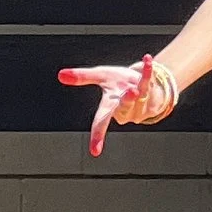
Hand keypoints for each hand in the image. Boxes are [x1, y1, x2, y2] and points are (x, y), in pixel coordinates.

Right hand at [58, 55, 176, 155]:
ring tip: (135, 87)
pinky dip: (147, 70)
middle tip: (129, 95)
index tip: (95, 151)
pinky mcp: (151, 92)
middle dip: (126, 103)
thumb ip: (82, 77)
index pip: (100, 122)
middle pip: (124, 109)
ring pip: (140, 97)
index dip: (97, 136)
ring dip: (139, 89)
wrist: (139, 78)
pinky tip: (147, 59)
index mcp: (110, 107)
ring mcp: (140, 102)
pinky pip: (148, 80)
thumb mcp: (99, 76)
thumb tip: (60, 74)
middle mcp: (125, 107)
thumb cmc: (118, 82)